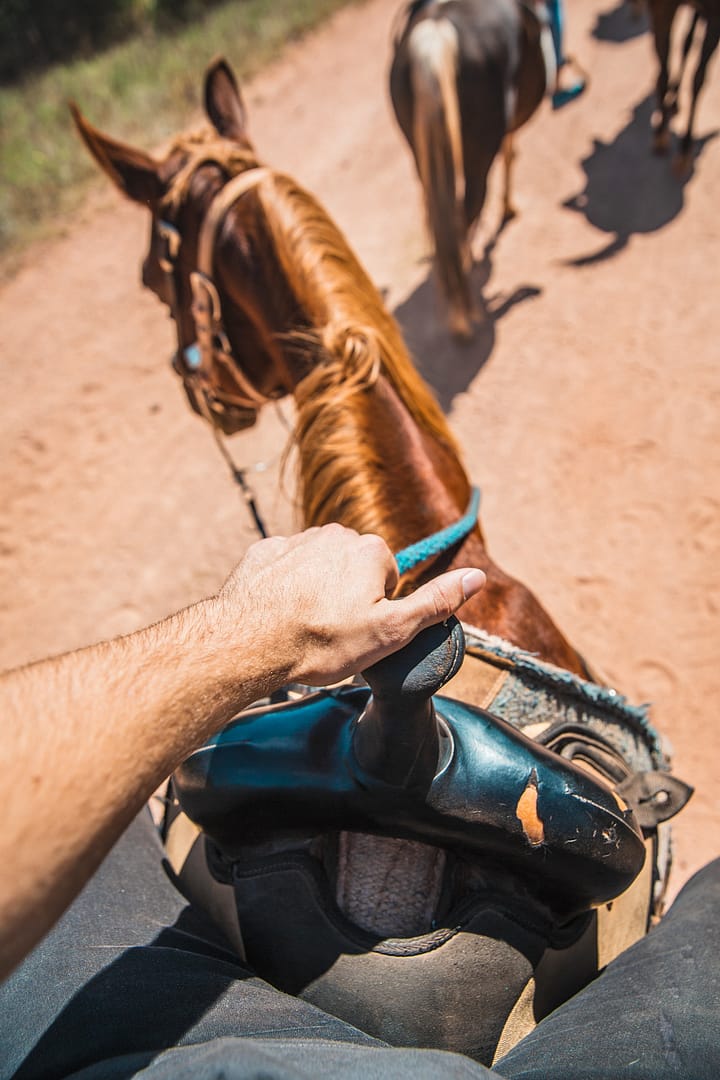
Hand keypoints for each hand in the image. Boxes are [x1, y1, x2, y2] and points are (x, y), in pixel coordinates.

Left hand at [215, 524, 485, 685]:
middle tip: (331, 632)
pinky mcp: (263, 552)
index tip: (357, 631)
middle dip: (346, 595)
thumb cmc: (322, 641)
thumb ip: (436, 602)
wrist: (249, 642)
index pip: (388, 578)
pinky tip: (276, 615)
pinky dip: (283, 587)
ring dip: (315, 590)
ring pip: (318, 566)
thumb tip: (477, 577)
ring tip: (303, 625)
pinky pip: (284, 568)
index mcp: (370, 550)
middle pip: (353, 568)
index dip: (376, 609)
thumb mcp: (391, 631)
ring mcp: (295, 540)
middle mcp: (334, 534)